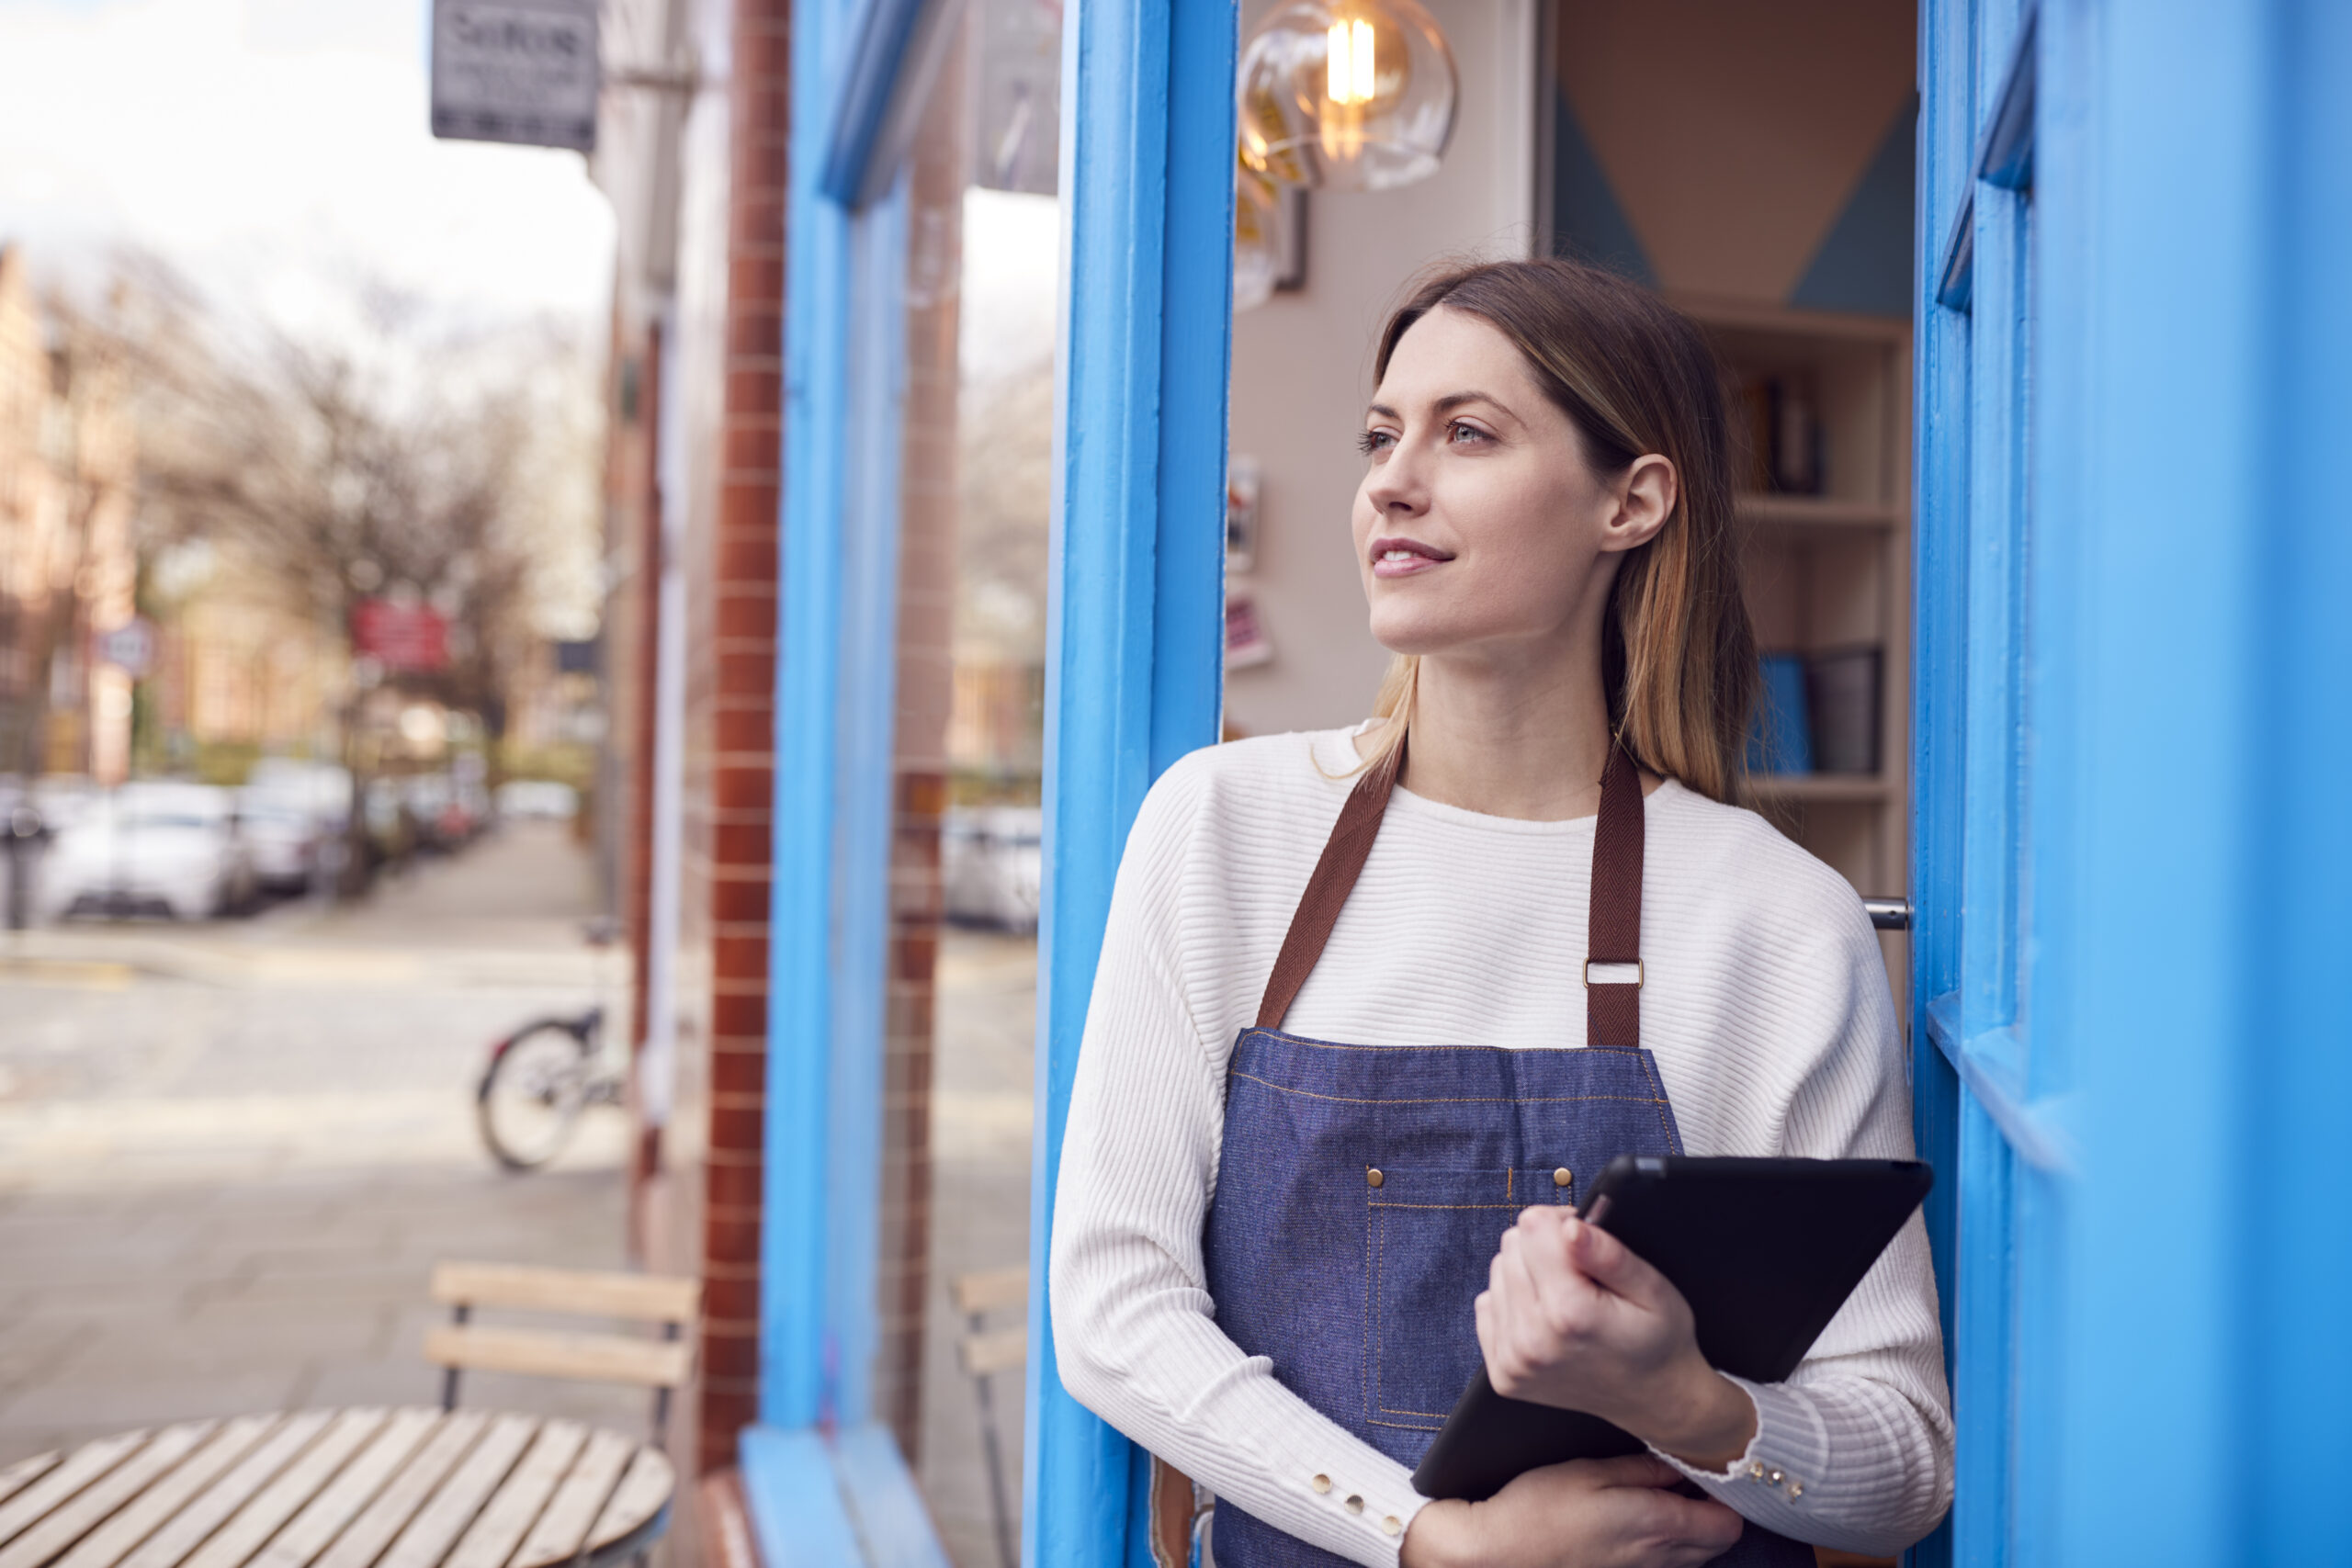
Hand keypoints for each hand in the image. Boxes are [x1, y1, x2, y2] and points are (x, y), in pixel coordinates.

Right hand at [1399, 1455, 1743, 1567]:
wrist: (1498, 1555)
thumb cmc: (1538, 1509)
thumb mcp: (1590, 1471)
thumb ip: (1643, 1468)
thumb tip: (1680, 1461)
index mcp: (1658, 1525)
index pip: (1729, 1523)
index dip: (1728, 1493)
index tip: (1710, 1464)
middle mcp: (1658, 1558)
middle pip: (1719, 1542)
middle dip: (1715, 1509)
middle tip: (1690, 1473)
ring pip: (1695, 1556)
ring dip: (1692, 1527)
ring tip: (1664, 1492)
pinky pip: (1667, 1565)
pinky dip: (1668, 1543)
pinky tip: (1638, 1518)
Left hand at [1474, 1207, 1757, 1469]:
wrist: (1652, 1399)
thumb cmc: (1657, 1340)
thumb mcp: (1654, 1290)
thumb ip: (1609, 1254)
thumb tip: (1571, 1227)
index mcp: (1570, 1313)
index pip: (1533, 1226)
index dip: (1564, 1224)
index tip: (1587, 1242)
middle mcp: (1532, 1339)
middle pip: (1511, 1246)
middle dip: (1545, 1248)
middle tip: (1582, 1273)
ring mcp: (1513, 1361)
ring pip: (1498, 1272)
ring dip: (1528, 1275)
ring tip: (1568, 1298)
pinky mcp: (1502, 1373)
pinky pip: (1488, 1306)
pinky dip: (1515, 1304)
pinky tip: (1548, 1318)